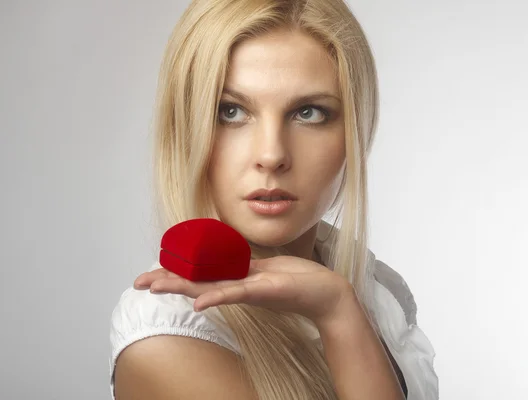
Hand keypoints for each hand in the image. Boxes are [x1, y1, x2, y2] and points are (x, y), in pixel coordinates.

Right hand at [133, 256, 355, 325]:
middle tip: (138, 282)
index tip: (152, 272)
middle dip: (167, 281)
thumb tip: (231, 258)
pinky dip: (216, 297)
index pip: (201, 276)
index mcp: (238, 279)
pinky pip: (236, 293)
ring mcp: (249, 291)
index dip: (176, 274)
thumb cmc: (299, 279)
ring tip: (153, 285)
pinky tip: (198, 302)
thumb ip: (246, 266)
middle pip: (196, 283)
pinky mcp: (263, 291)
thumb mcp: (267, 268)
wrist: (326, 293)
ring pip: (208, 288)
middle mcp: (239, 287)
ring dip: (181, 287)